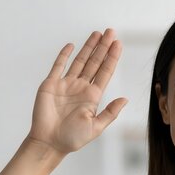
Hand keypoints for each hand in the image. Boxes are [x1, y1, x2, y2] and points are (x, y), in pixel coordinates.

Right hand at [26, 29, 126, 154]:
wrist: (49, 142)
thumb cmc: (73, 138)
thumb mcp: (96, 127)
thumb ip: (110, 113)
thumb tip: (125, 99)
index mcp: (93, 96)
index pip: (105, 72)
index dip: (112, 57)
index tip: (118, 44)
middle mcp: (81, 87)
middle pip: (95, 62)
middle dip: (103, 47)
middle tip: (111, 32)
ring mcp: (66, 84)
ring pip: (80, 61)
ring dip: (88, 47)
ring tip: (97, 34)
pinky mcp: (51, 84)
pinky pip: (58, 66)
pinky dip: (65, 55)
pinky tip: (72, 45)